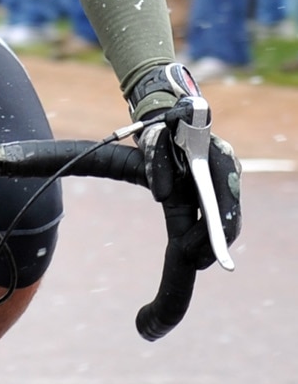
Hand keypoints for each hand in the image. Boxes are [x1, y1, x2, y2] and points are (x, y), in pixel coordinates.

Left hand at [132, 69, 240, 271]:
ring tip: (193, 262)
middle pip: (230, 215)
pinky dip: (209, 235)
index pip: (223, 199)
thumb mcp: (153, 139)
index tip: (204, 250)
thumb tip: (163, 194)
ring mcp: (226, 179)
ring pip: (227, 219)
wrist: (172, 120)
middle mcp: (228, 169)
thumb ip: (156, 162)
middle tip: (193, 263)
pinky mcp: (219, 189)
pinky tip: (196, 251)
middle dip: (214, 243)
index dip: (218, 228)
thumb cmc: (163, 129)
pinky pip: (219, 216)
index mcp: (217, 157)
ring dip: (212, 243)